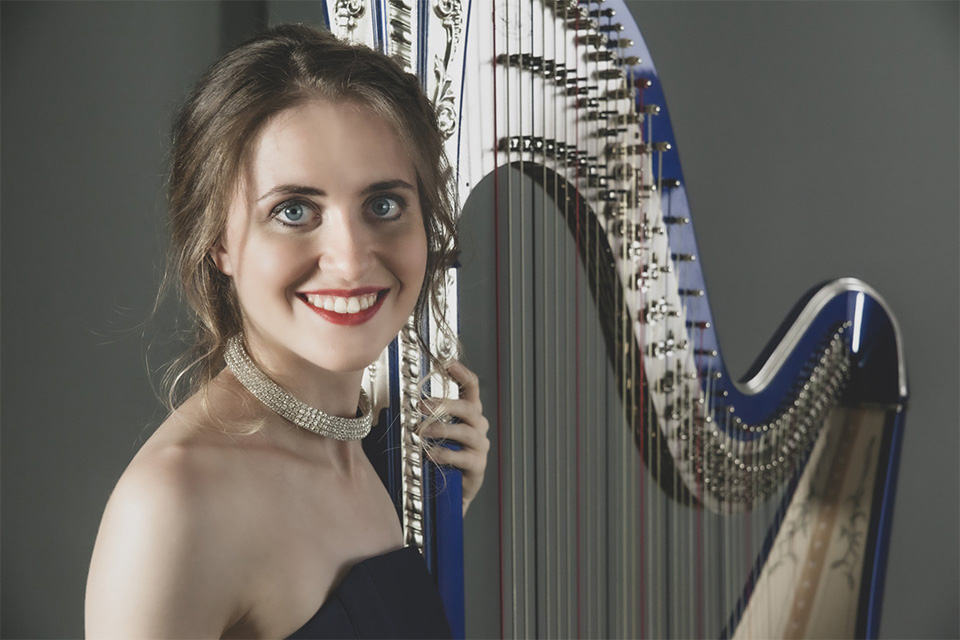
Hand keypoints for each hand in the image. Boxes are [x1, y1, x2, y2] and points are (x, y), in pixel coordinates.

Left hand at [418, 361, 489, 516]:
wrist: (449, 494)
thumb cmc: (437, 458)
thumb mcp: (431, 433)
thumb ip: (422, 417)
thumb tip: (398, 403)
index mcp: (468, 414)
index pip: (471, 388)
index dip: (462, 374)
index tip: (448, 363)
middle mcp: (478, 427)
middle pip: (469, 407)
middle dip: (444, 404)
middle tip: (421, 406)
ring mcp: (480, 446)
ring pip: (466, 430)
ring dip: (442, 428)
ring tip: (422, 432)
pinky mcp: (478, 466)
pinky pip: (465, 456)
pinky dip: (446, 453)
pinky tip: (431, 455)